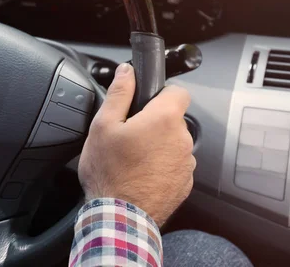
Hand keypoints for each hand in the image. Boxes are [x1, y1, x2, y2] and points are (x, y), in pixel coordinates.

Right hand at [78, 63, 194, 225]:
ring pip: (173, 143)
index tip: (146, 102)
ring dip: (158, 145)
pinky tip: (140, 174)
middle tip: (129, 135)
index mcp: (164, 119)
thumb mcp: (103, 126)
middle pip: (173, 119)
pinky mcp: (185, 183)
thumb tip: (126, 71)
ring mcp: (186, 163)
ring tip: (132, 158)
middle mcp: (182, 139)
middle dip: (154, 122)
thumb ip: (119, 93)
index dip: (162, 92)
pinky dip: (161, 166)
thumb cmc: (110, 172)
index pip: (178, 91)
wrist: (120, 217)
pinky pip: (174, 164)